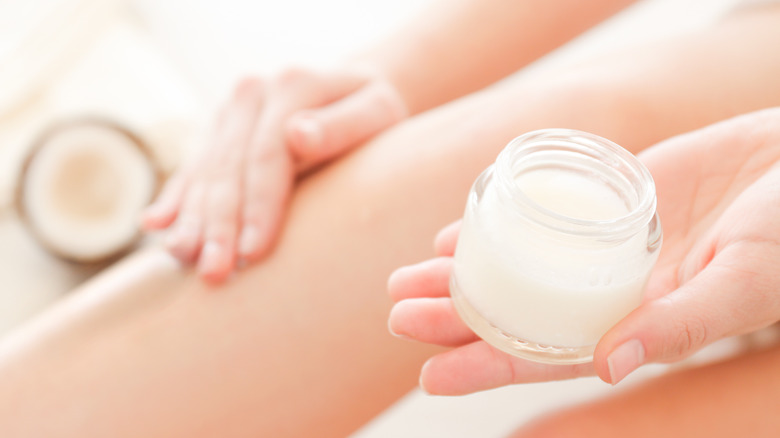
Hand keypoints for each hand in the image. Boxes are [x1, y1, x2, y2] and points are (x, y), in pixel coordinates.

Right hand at [142, 66, 406, 282]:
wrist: (351, 97)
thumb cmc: (376, 118)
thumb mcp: (378, 113)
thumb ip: (343, 125)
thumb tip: (298, 134)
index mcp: (292, 84)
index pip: (268, 152)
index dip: (260, 204)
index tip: (256, 251)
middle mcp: (252, 94)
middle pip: (229, 167)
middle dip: (219, 223)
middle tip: (215, 272)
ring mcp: (229, 114)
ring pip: (204, 172)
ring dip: (192, 219)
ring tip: (184, 259)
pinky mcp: (217, 133)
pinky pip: (191, 169)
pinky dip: (175, 199)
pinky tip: (155, 225)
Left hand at [388, 108, 779, 393]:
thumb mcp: (741, 281)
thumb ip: (680, 325)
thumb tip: (611, 364)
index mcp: (634, 324)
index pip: (545, 355)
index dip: (487, 366)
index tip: (428, 376)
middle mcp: (606, 291)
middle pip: (517, 312)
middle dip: (456, 318)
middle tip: (397, 315)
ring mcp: (599, 245)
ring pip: (515, 267)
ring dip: (461, 276)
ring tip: (405, 282)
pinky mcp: (602, 199)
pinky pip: (534, 217)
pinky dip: (493, 226)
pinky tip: (453, 236)